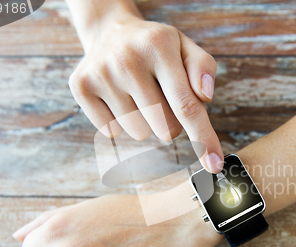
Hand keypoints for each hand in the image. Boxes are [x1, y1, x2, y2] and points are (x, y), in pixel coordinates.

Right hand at [68, 11, 223, 172]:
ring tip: (139, 93)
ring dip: (146, 122)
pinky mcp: (81, 87)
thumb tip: (204, 96)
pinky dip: (122, 122)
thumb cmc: (156, 47)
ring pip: (140, 132)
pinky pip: (112, 131)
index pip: (186, 105)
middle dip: (172, 122)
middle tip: (162, 96)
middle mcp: (127, 59)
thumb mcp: (185, 47)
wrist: (111, 32)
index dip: (203, 138)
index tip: (214, 165)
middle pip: (165, 127)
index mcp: (158, 46)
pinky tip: (120, 97)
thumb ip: (203, 68)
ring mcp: (100, 74)